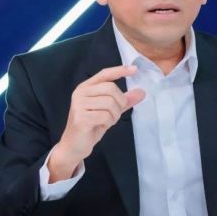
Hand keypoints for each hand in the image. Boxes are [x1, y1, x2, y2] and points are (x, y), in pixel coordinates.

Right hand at [47, 65, 145, 181]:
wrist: (74, 146)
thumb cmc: (91, 126)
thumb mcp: (109, 111)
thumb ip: (123, 101)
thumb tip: (142, 92)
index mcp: (86, 87)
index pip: (104, 74)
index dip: (120, 70)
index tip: (135, 69)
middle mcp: (80, 93)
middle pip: (111, 88)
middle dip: (120, 102)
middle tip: (115, 114)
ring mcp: (79, 105)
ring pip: (110, 103)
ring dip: (114, 115)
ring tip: (106, 121)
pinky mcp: (80, 118)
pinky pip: (105, 116)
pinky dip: (108, 122)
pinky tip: (100, 126)